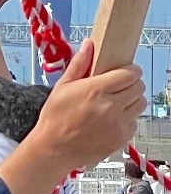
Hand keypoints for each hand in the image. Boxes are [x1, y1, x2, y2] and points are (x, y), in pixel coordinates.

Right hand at [25, 43, 146, 170]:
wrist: (54, 148)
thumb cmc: (55, 117)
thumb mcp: (62, 87)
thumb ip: (79, 64)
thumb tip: (89, 45)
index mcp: (96, 90)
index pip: (130, 74)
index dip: (130, 70)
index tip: (125, 71)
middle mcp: (111, 106)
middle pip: (139, 87)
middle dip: (131, 84)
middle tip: (120, 86)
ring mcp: (119, 123)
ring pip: (140, 104)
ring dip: (132, 100)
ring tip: (116, 102)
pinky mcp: (122, 137)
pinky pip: (135, 121)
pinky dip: (128, 118)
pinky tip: (112, 118)